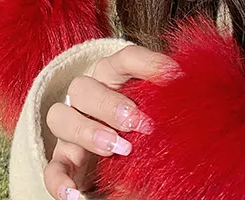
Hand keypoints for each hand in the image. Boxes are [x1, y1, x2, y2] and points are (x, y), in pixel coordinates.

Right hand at [43, 44, 176, 199]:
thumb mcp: (156, 110)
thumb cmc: (144, 127)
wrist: (122, 161)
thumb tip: (193, 90)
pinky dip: (60, 180)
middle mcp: (87, 97)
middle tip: (139, 122)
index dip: (147, 62)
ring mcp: (71, 129)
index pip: (124, 58)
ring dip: (88, 132)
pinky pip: (52, 168)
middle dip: (110, 104)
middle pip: (83, 86)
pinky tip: (76, 193)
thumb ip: (168, 102)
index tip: (175, 76)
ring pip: (60, 117)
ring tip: (118, 149)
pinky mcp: (64, 161)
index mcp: (113, 77)